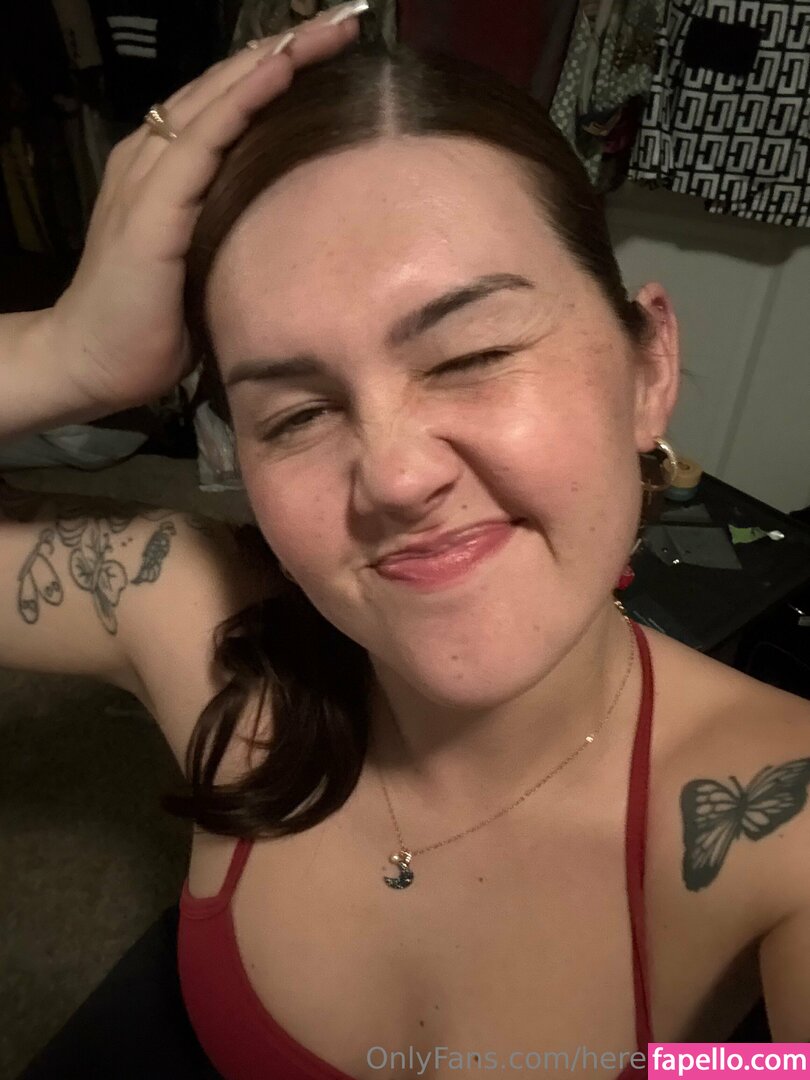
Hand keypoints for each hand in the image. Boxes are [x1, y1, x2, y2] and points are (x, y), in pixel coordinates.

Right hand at [48, 7, 360, 414]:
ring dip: (273, 61)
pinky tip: (279, 71)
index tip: (333, 51)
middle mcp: (153, 157)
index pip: (227, 105)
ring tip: (325, 31)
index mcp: (167, 170)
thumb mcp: (206, 262)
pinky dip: (242, 102)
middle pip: (225, 88)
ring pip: (216, 99)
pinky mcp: (151, 206)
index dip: (278, 72)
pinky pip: (202, 139)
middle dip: (286, 51)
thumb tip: (294, 222)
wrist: (92, 360)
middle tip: (343, 24)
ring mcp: (147, 175)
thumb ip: (234, 226)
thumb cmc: (153, 325)